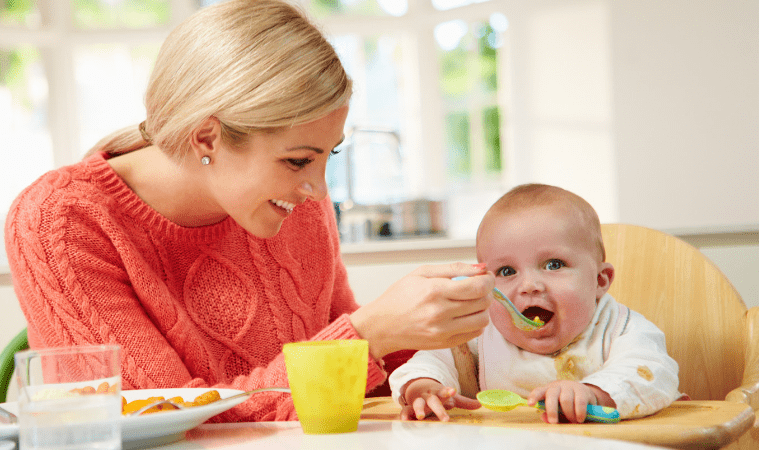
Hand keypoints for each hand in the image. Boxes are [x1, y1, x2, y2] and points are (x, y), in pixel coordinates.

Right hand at [350, 262, 493, 358]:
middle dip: (487, 292)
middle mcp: (440, 313)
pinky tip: (464, 315)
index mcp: (435, 291)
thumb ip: (454, 268)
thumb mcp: (422, 273)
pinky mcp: (445, 344)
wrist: (382, 326)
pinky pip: (474, 333)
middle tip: (479, 287)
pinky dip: (475, 322)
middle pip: (483, 302)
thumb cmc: (400, 296)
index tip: (486, 276)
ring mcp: (443, 331)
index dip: (488, 280)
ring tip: (472, 302)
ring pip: (483, 320)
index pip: (477, 287)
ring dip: (483, 308)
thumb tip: (482, 268)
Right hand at [399, 378, 480, 421]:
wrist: (419, 388)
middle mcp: (429, 396)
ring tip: (420, 416)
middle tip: (445, 418)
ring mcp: (419, 401)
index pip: (444, 391)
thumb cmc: (437, 396)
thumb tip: (480, 404)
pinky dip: (404, 415)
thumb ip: (464, 402)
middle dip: (438, 409)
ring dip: (418, 409)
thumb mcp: (450, 397)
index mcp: (439, 393)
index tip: (453, 391)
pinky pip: (405, 410)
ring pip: (418, 403)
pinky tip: (404, 420)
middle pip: (433, 401)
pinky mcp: (410, 407)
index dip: (448, 391)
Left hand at [527, 381, 613, 423]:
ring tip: (573, 421)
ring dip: (568, 413)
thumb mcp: (557, 411)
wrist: (585, 395)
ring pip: (565, 399)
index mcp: (548, 390)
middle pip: (551, 395)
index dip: (534, 397)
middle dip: (551, 410)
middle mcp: (557, 386)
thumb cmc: (567, 404)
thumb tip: (543, 417)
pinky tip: (580, 419)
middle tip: (554, 422)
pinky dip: (579, 412)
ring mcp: (570, 387)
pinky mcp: (582, 390)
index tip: (530, 404)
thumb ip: (550, 415)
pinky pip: (579, 402)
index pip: (539, 391)